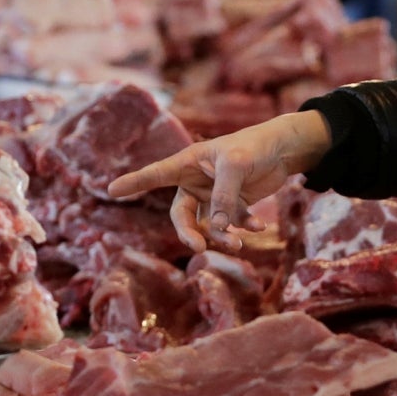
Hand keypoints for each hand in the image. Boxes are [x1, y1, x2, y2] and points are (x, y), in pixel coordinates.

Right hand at [108, 112, 332, 232]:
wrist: (284, 149)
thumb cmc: (255, 146)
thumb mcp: (236, 166)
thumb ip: (223, 197)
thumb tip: (215, 228)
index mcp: (188, 163)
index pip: (156, 174)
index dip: (134, 182)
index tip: (112, 188)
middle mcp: (195, 182)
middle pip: (181, 215)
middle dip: (189, 234)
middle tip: (199, 248)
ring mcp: (213, 196)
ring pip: (207, 225)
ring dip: (221, 236)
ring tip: (238, 243)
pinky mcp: (232, 205)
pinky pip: (231, 224)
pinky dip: (243, 228)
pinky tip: (258, 227)